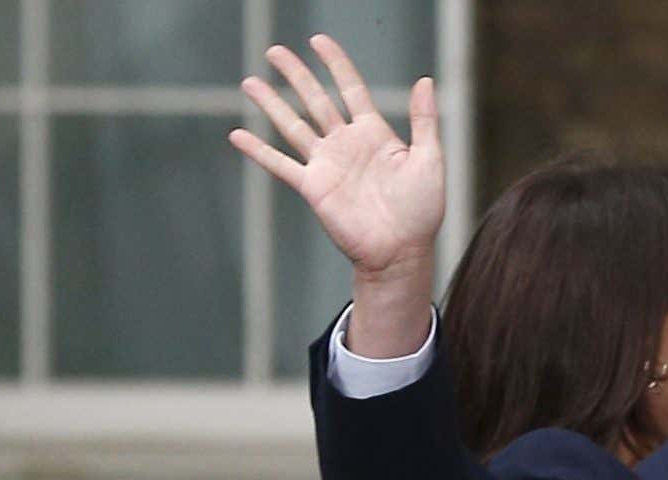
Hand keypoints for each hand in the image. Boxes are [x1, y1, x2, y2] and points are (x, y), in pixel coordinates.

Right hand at [229, 34, 442, 355]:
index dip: (336, 64)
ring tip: (250, 82)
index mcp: (374, 134)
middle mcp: (346, 144)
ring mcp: (327, 165)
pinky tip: (237, 135)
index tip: (318, 41)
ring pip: (293, 125)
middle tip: (274, 51)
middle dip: (296, 75)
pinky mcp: (313, 187)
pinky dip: (258, 151)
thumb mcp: (430, 159)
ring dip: (271, 104)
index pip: (351, 89)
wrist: (401, 250)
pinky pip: (281, 164)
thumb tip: (425, 81)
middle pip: (316, 99)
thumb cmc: (422, 210)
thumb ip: (425, 121)